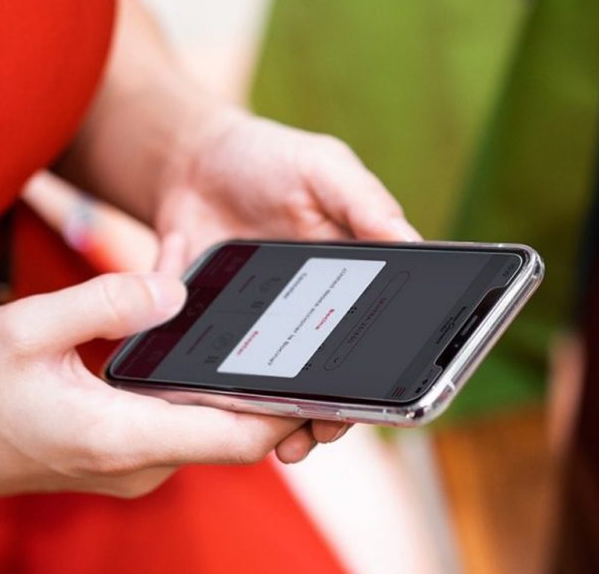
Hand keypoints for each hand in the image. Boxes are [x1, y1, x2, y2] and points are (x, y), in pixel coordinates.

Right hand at [0, 272, 314, 507]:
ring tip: (271, 339)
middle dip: (276, 394)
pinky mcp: (122, 459)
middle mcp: (139, 464)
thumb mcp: (27, 327)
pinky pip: (183, 428)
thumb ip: (106, 301)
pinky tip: (210, 356)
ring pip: (211, 432)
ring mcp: (132, 468)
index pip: (240, 435)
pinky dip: (203, 398)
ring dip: (239, 394)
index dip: (291, 407)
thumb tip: (176, 291)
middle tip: (309, 339)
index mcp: (124, 436)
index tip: (329, 371)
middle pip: (237, 435)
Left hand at [151, 113, 419, 457]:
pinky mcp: (218, 334)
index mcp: (353, 278)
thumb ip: (365, 202)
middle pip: (333, 376)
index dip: (386, 370)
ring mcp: (265, 329)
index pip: (380, 333)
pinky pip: (226, 376)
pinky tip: (225, 409)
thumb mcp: (323, 168)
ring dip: (285, 420)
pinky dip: (227, 399)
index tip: (388, 399)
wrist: (185, 162)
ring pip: (282, 391)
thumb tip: (413, 243)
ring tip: (283, 441)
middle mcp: (314, 314)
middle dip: (334, 411)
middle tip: (324, 430)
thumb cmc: (266, 158)